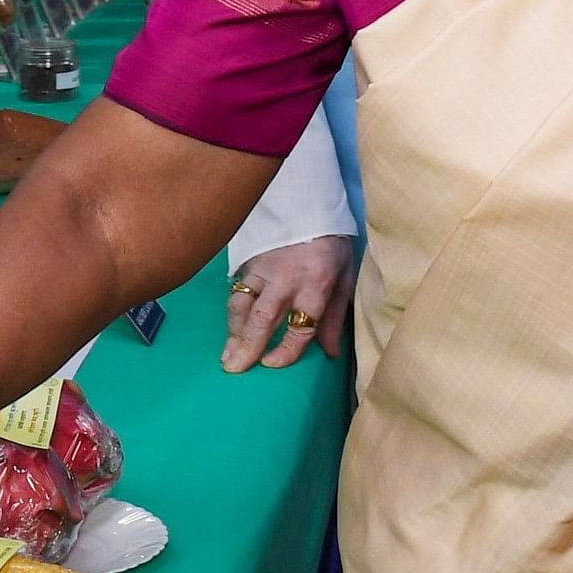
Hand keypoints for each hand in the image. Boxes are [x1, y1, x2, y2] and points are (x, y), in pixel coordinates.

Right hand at [221, 236, 352, 371]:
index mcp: (317, 284)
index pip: (300, 325)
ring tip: (226, 355)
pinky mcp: (248, 260)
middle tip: (233, 368)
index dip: (286, 349)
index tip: (271, 364)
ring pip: (242, 304)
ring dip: (233, 332)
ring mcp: (263, 269)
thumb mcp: (345, 277)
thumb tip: (330, 352)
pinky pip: (235, 290)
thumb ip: (336, 315)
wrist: (308, 204)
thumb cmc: (332, 245)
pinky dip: (231, 313)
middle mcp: (287, 279)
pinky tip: (228, 330)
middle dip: (247, 346)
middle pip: (263, 318)